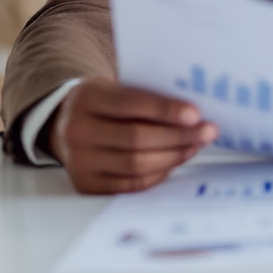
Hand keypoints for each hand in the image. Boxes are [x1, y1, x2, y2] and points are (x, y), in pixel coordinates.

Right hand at [49, 79, 218, 193]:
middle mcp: (77, 131)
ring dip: (174, 156)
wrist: (64, 125)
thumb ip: (144, 97)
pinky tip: (176, 160)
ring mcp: (79, 162)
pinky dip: (159, 173)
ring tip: (196, 145)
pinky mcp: (87, 184)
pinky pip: (131, 184)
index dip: (165, 110)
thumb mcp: (114, 88)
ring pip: (137, 164)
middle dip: (178, 136)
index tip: (196, 114)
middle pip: (136, 138)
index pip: (131, 104)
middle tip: (208, 131)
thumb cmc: (103, 103)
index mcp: (86, 98)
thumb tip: (193, 113)